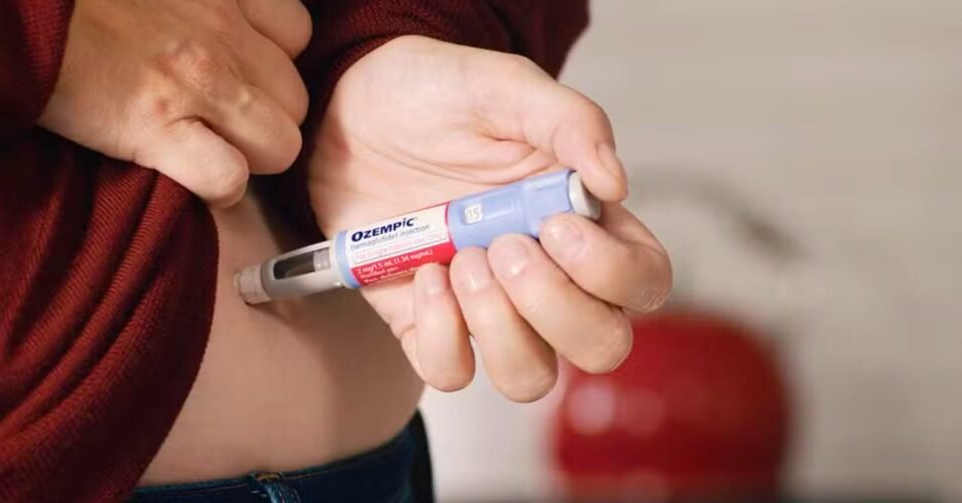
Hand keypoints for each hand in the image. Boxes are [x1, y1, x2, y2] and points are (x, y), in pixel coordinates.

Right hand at [38, 0, 310, 205]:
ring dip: (251, 158)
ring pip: (280, 145)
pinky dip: (217, 189)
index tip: (243, 76)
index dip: (272, 64)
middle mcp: (223, 34)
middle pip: (295, 100)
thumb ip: (206, 3)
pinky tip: (191, 178)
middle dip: (266, 118)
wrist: (13, 10)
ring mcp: (198, 83)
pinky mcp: (156, 128)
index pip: (297, 35)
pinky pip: (229, 179)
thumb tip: (227, 29)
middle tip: (223, 123)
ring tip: (212, 152)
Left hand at [308, 36, 671, 401]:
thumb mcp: (505, 87)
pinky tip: (424, 275)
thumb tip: (615, 183)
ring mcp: (487, 307)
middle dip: (555, 308)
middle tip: (503, 247)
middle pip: (600, 346)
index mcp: (581, 222)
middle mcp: (546, 275)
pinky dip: (439, 335)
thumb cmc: (437, 95)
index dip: (612, 273)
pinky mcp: (427, 323)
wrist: (351, 109)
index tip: (556, 224)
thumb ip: (570, 121)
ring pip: (530, 376)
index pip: (642, 282)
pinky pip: (450, 372)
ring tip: (460, 261)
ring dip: (499, 327)